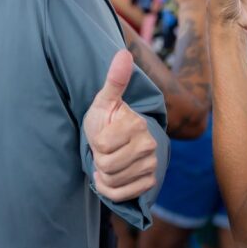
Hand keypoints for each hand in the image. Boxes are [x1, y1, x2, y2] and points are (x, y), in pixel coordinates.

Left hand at [82, 50, 157, 202]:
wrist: (119, 138)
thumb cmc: (106, 118)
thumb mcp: (104, 100)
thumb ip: (114, 79)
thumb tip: (123, 52)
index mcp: (136, 125)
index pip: (101, 147)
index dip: (94, 143)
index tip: (101, 134)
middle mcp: (149, 146)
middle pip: (106, 166)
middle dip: (98, 159)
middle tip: (103, 148)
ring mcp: (152, 165)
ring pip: (112, 181)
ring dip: (102, 174)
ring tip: (107, 160)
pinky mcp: (150, 181)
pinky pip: (121, 195)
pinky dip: (110, 189)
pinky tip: (111, 176)